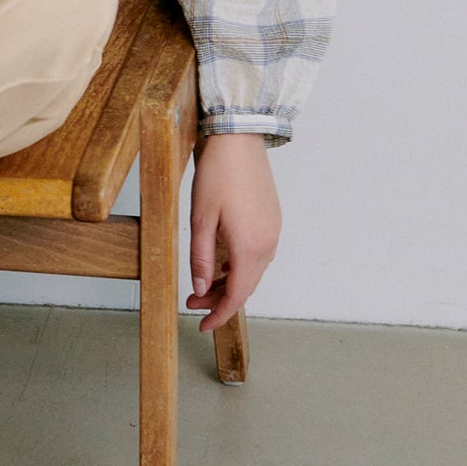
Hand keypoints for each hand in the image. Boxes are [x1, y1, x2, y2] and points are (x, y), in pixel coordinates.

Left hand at [185, 132, 280, 333]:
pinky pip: (258, 254)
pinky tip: (222, 263)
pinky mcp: (272, 220)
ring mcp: (273, 231)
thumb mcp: (200, 219)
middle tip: (193, 304)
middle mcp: (268, 244)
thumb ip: (202, 258)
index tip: (203, 327)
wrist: (239, 139)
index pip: (237, 295)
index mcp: (250, 247)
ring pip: (252, 271)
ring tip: (203, 285)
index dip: (219, 315)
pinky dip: (239, 266)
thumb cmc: (217, 175)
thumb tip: (201, 289)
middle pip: (246, 286)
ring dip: (230, 283)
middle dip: (220, 300)